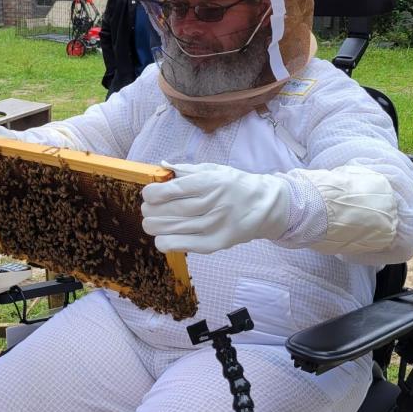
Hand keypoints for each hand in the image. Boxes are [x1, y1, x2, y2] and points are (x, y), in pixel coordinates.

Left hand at [141, 162, 289, 253]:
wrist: (266, 206)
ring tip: (150, 222)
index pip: (176, 189)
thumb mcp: (215, 170)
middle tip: (147, 209)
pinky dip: (167, 242)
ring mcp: (215, 225)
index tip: (148, 194)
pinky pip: (184, 245)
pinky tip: (161, 238)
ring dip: (155, 226)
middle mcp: (214, 204)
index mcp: (212, 182)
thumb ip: (188, 169)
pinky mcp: (216, 243)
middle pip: (172, 210)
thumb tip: (163, 166)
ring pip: (174, 228)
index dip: (155, 193)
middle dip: (151, 210)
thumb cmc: (235, 186)